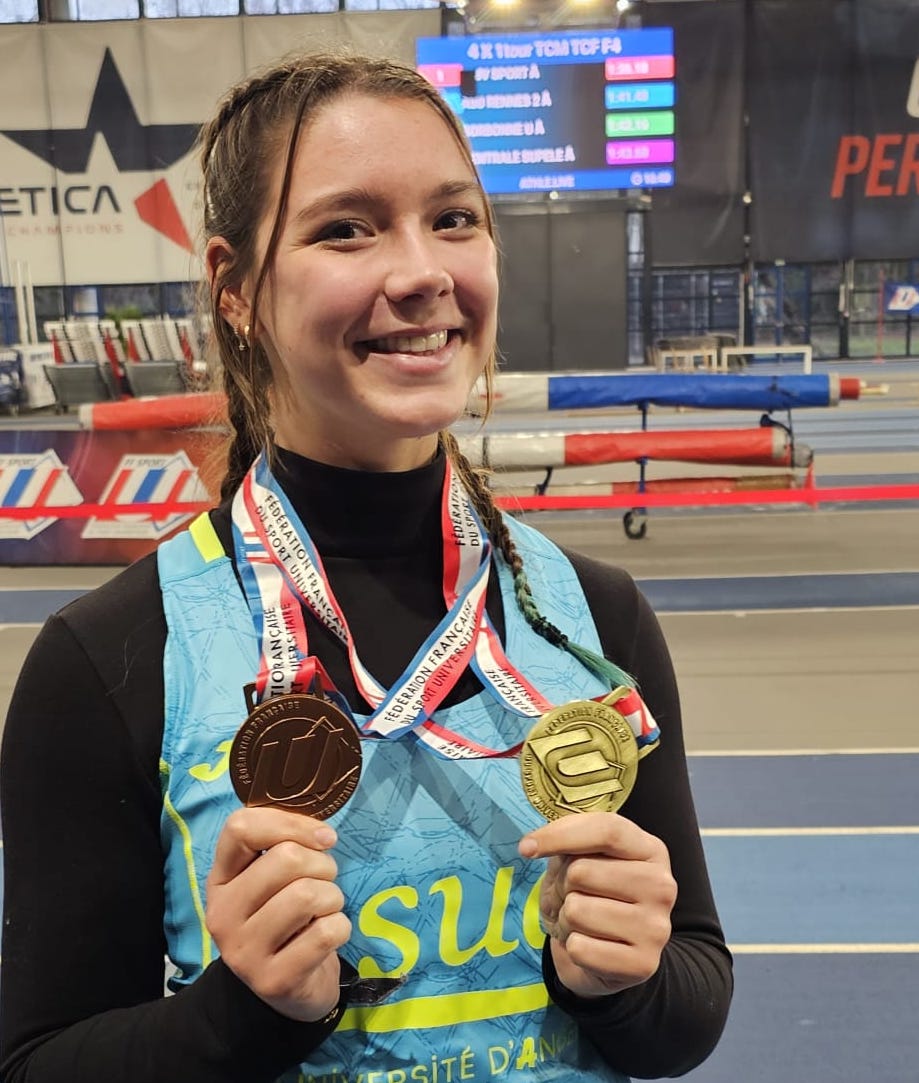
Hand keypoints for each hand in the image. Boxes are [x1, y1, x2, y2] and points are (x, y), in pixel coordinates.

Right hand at [206, 807, 350, 1021]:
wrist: (290, 989)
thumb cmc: (288, 918)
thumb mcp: (274, 880)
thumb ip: (286, 846)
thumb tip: (322, 835)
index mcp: (220, 880)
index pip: (240, 828)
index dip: (290, 823)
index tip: (324, 838)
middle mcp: (222, 914)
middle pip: (285, 858)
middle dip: (322, 864)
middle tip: (324, 882)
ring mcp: (243, 952)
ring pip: (307, 894)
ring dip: (332, 897)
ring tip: (325, 910)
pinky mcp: (273, 980)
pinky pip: (326, 932)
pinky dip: (340, 927)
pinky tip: (329, 936)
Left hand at [519, 813, 676, 998]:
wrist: (613, 954)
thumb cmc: (594, 894)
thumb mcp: (585, 856)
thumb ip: (568, 840)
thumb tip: (530, 846)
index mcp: (651, 850)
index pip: (606, 830)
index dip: (560, 835)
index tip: (526, 848)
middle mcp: (662, 886)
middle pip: (581, 871)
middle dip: (563, 886)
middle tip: (574, 897)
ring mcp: (657, 928)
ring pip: (576, 911)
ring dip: (566, 919)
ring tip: (582, 923)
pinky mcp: (643, 965)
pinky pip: (579, 949)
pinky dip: (573, 948)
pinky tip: (591, 945)